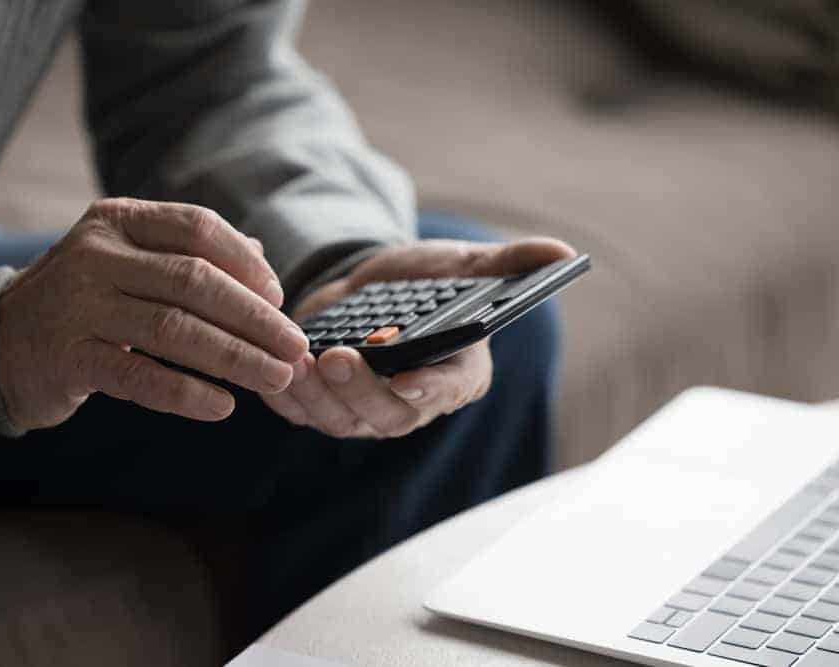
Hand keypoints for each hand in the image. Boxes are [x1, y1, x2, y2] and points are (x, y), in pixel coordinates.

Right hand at [0, 198, 308, 429]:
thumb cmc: (86, 300)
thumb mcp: (130, 262)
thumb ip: (190, 257)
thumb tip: (263, 263)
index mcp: (118, 219)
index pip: (197, 228)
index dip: (246, 264)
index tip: (279, 298)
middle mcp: (95, 254)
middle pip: (194, 281)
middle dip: (255, 318)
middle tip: (295, 348)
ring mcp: (77, 305)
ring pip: (174, 329)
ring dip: (235, 357)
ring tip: (276, 379)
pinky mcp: (66, 357)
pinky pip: (139, 376)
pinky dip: (187, 393)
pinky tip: (223, 407)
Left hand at [260, 236, 574, 437]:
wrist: (371, 289)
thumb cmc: (425, 283)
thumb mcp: (461, 266)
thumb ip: (507, 263)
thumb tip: (563, 251)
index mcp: (458, 374)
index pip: (450, 390)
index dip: (430, 390)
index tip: (408, 381)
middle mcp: (413, 403)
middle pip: (391, 415)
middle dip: (363, 392)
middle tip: (340, 358)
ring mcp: (368, 411)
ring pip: (344, 421)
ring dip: (319, 397)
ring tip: (300, 361)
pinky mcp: (328, 407)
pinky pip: (306, 415)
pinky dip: (288, 398)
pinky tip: (275, 371)